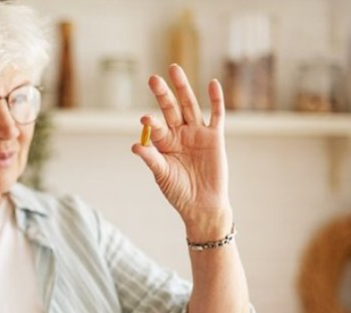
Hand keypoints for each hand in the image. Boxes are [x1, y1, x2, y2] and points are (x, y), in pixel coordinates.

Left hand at [131, 64, 231, 238]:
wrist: (202, 205)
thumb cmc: (179, 191)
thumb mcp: (162, 175)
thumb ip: (151, 159)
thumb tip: (135, 145)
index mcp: (164, 143)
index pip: (156, 127)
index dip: (151, 122)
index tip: (145, 119)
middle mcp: (179, 134)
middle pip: (171, 109)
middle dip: (163, 94)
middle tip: (153, 78)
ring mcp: (197, 133)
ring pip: (190, 105)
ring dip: (183, 88)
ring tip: (174, 69)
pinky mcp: (214, 137)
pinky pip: (216, 115)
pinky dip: (216, 100)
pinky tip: (212, 84)